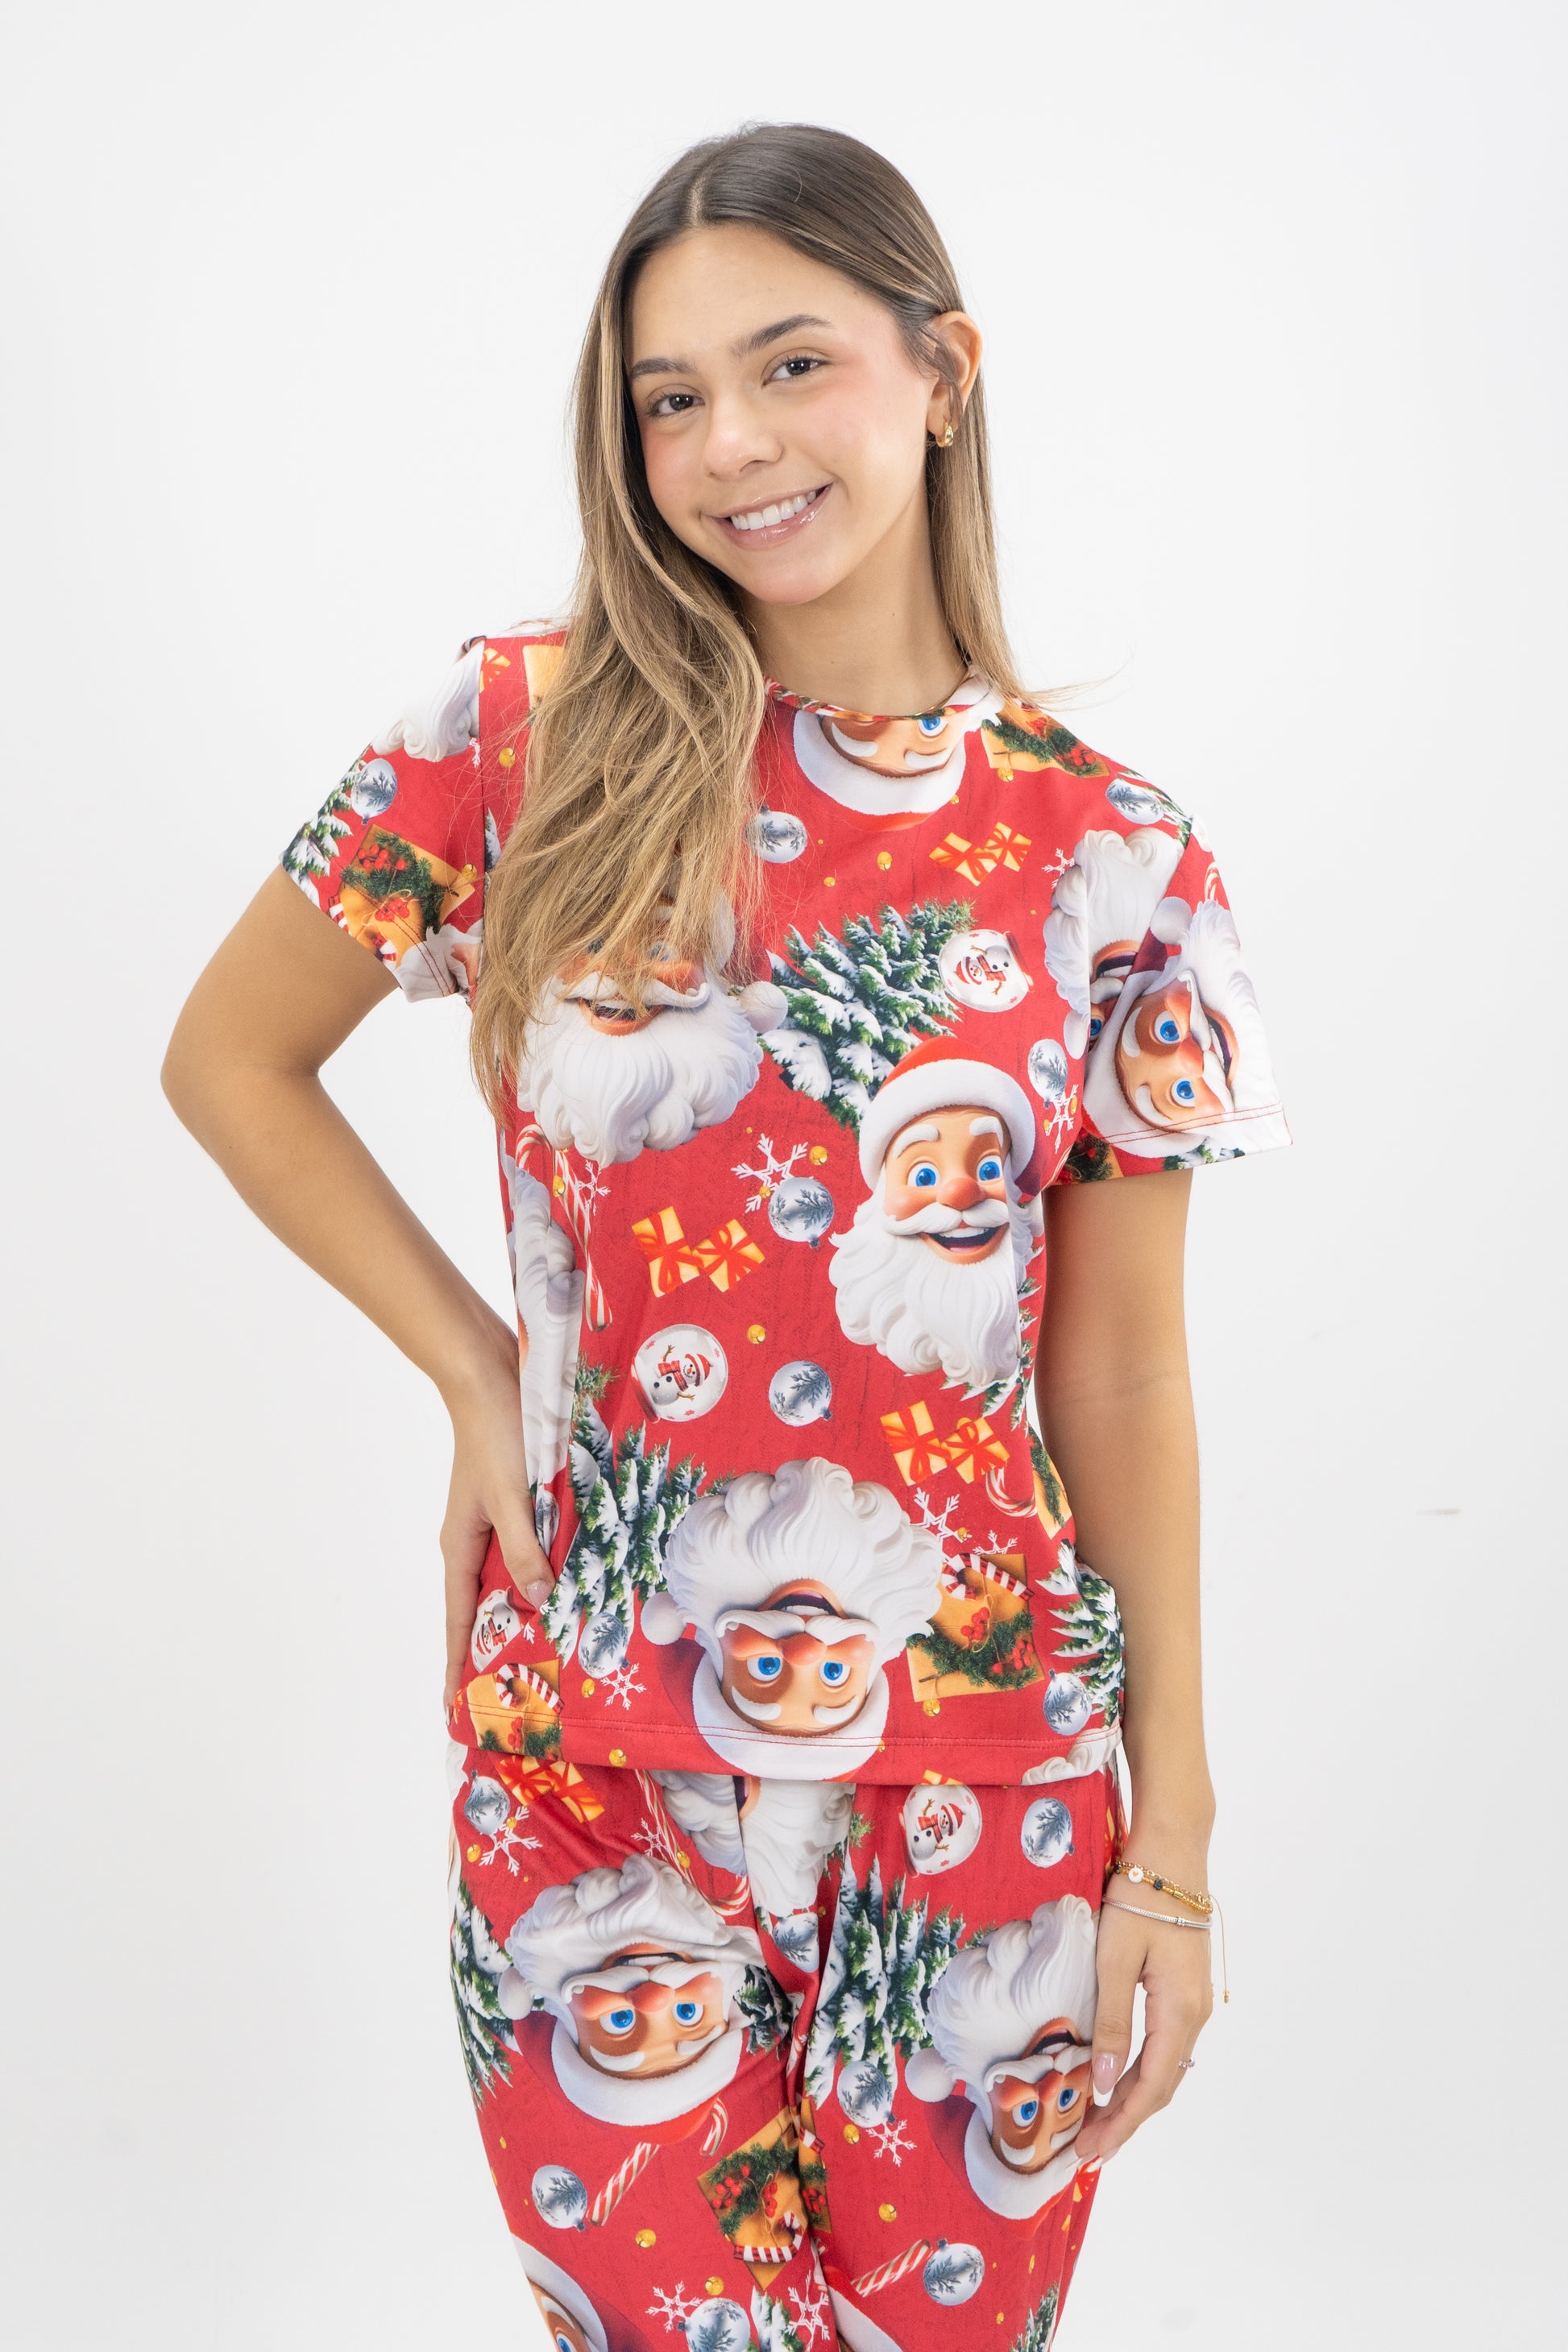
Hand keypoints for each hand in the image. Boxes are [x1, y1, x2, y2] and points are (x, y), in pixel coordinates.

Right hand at [439, 1338, 553, 1711]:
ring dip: (526, 1615)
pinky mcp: (516, 1504)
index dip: (458, 1669)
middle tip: (514, 1699)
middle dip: (495, 1653)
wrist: (489, 1374)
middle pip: (484, 1611)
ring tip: (549, 1656)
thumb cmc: (497, 1433)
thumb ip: (525, 1550)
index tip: (453, 1716)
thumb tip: (540, 1602)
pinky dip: (544, 1575)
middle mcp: (473, 1542)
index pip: (459, 1623)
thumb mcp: (513, 1496)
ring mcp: (494, 1522)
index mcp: (460, 1547)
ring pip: (510, 1582)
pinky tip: (570, 1588)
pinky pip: (529, 1552)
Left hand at [1075, 1850, 1214, 2164]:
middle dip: (1124, 2122)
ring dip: (1132, 2100)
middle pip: (1161, 2087)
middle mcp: (1195, 2016)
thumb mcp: (1115, 1957)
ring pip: (1165, 2069)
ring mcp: (1194, 2005)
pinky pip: (1165, 2048)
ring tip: (1097, 2126)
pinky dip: (1141, 2073)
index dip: (1120, 2124)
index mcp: (1179, 2012)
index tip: (1089, 2153)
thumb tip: (1102, 2083)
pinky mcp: (1185, 1993)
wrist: (1172, 1853)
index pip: (1150, 2088)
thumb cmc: (1140, 1899)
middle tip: (1086, 2152)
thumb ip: (1110, 2021)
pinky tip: (1116, 2080)